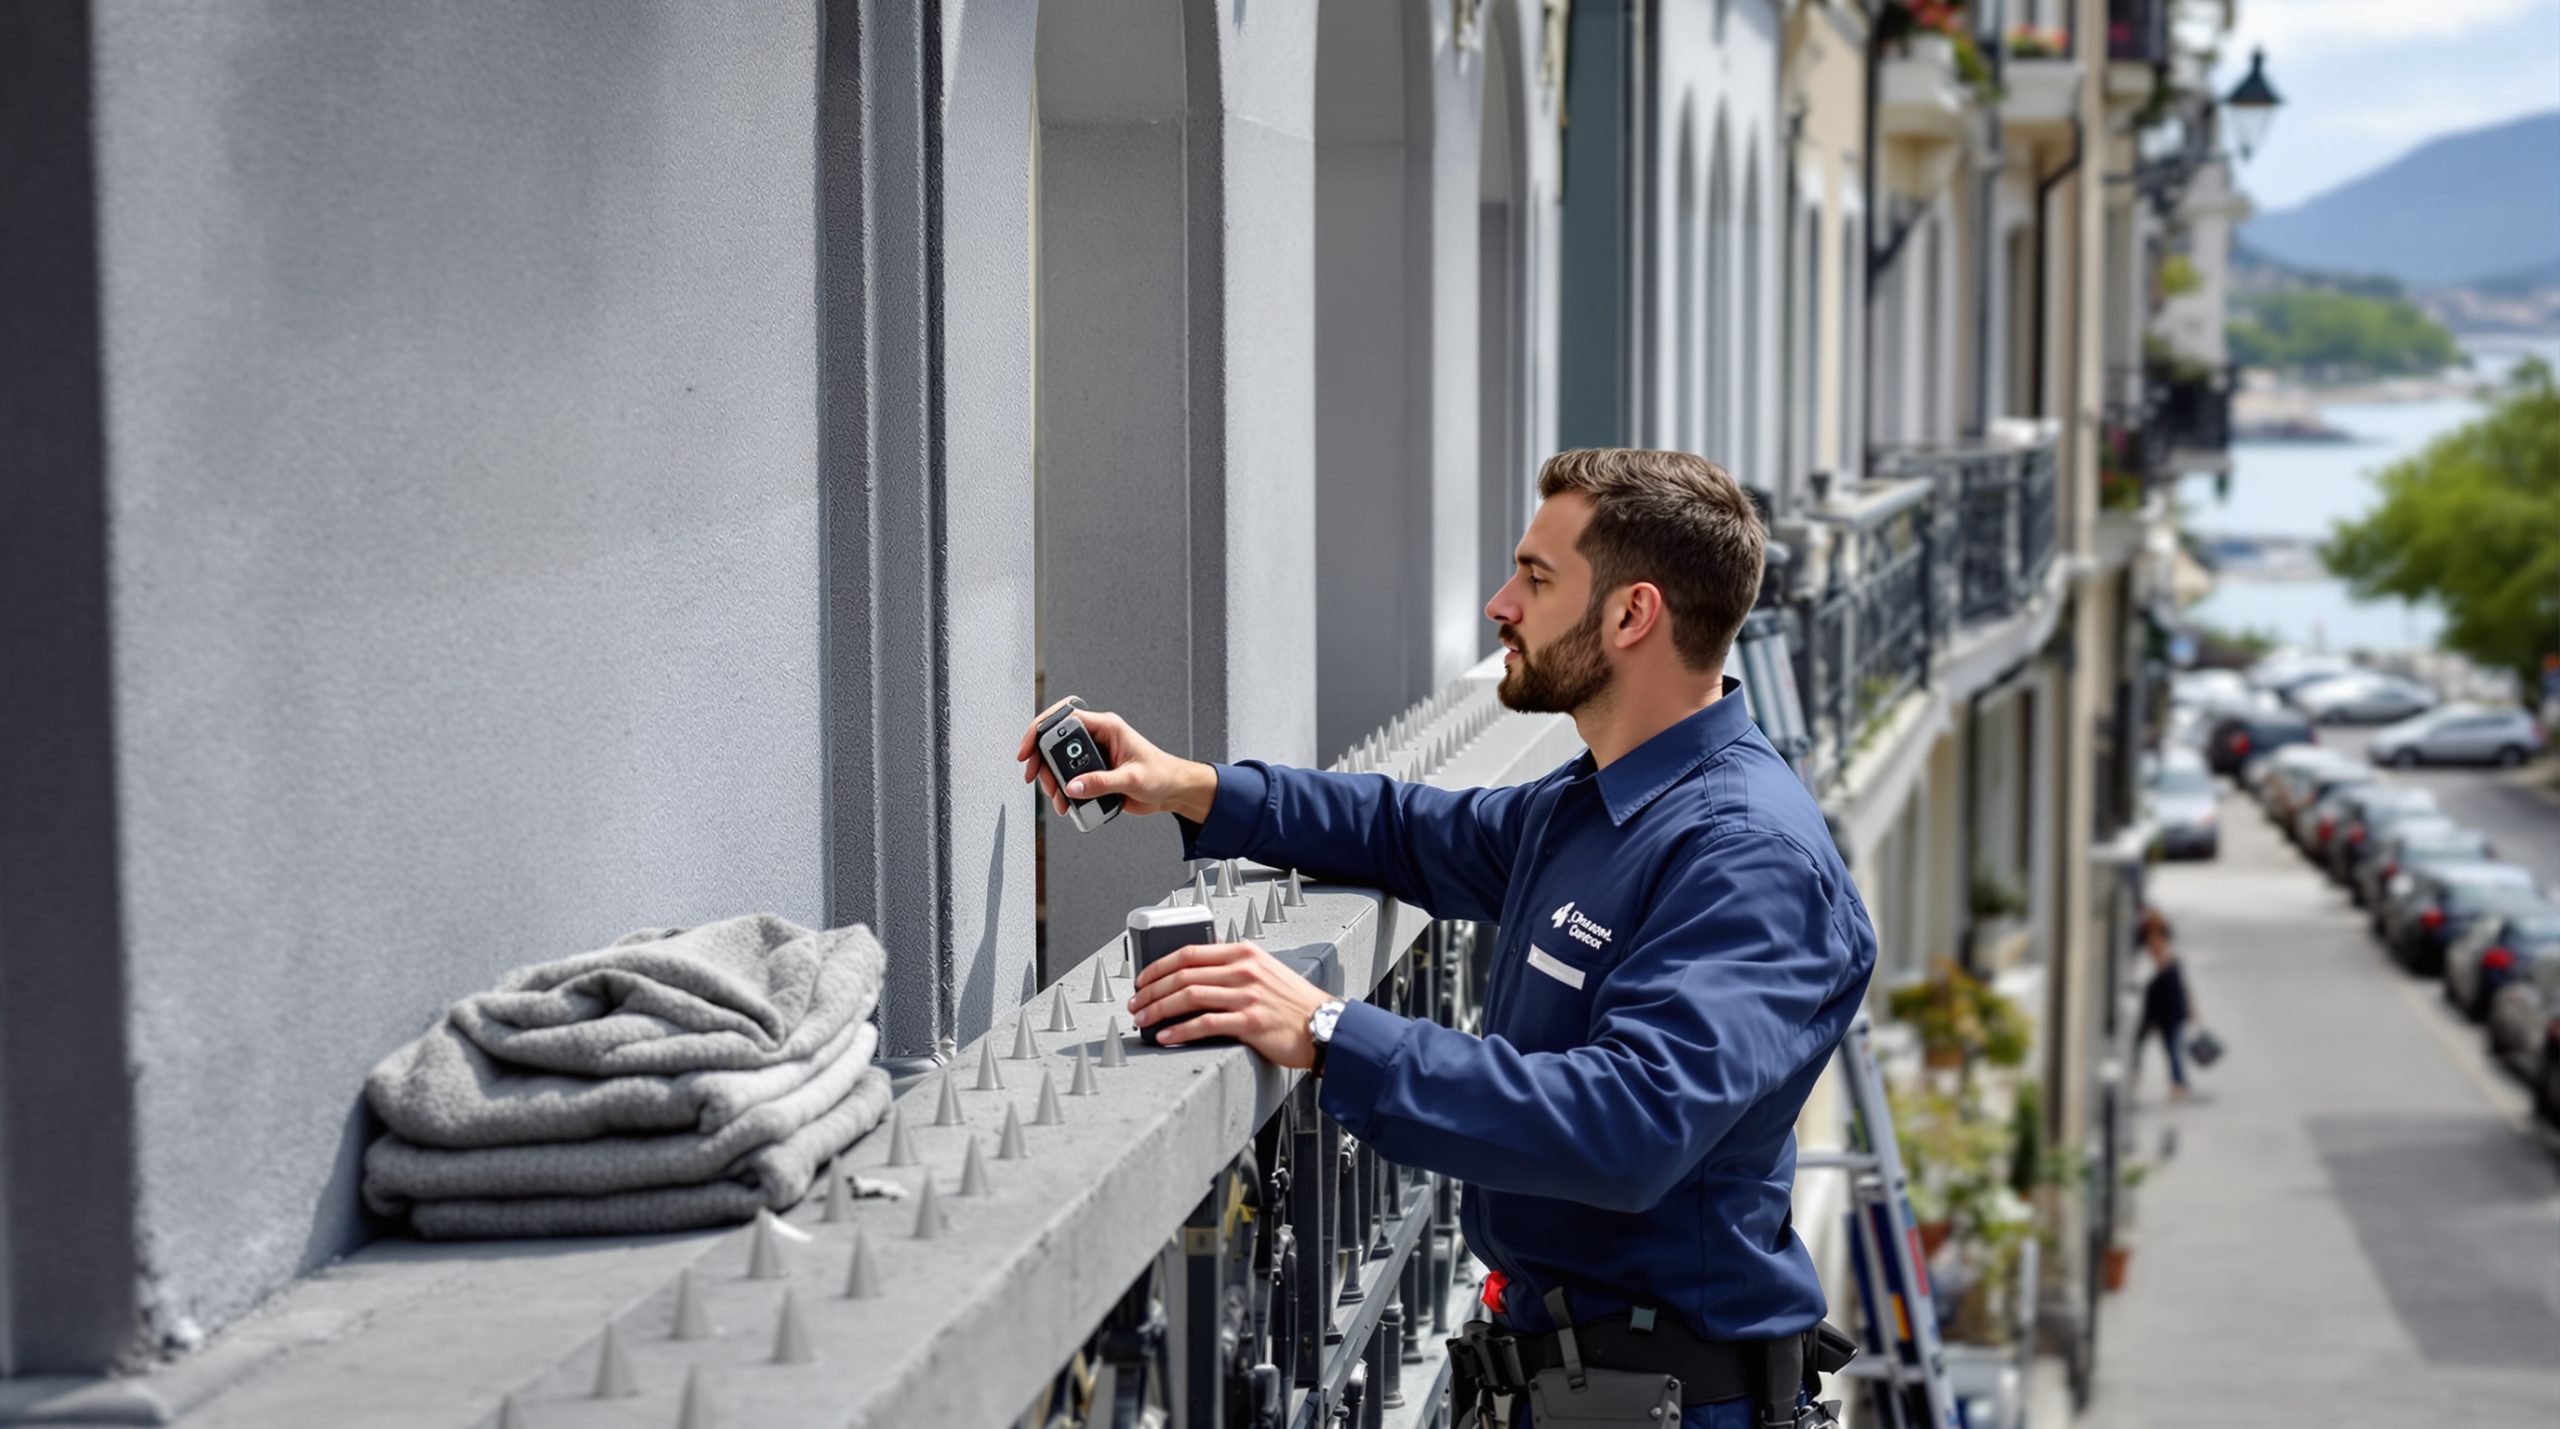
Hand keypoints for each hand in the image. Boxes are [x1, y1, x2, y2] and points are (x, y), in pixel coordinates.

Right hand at [1016, 699, 1217, 821]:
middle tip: (1037, 780)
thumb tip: (1073, 787)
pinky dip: (1064, 792)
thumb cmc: (1161, 775)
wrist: (1172, 791)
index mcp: (1106, 727)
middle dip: (1042, 763)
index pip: (1064, 718)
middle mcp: (1096, 738)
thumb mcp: (1132, 779)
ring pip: (1059, 764)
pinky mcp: (1094, 774)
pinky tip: (1067, 804)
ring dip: (1053, 781)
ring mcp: (1093, 756)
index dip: (1040, 730)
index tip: (1028, 751)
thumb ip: (1102, 782)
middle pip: (1055, 743)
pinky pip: (1070, 779)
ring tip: (1059, 800)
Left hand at [1128, 941, 1332, 1068]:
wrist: (1324, 1025)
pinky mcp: (1250, 1023)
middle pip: (1182, 975)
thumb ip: (1233, 965)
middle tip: (1135, 1004)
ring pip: (1189, 997)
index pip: (1188, 952)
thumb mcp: (1265, 969)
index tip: (1141, 980)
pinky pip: (1205, 1024)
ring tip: (1143, 1020)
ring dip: (1159, 1009)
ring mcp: (1247, 996)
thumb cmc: (1293, 1002)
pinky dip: (1180, 1031)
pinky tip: (1166, 1037)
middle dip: (1151, 991)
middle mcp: (1243, 970)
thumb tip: (1194, 968)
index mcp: (1243, 953)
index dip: (1157, 966)